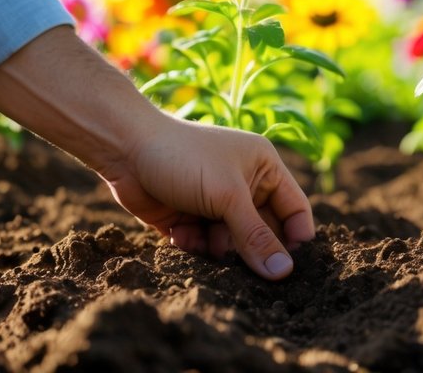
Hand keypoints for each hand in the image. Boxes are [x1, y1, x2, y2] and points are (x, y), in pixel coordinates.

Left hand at [99, 116, 314, 279]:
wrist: (126, 150)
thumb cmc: (186, 159)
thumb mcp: (227, 197)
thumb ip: (256, 236)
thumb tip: (284, 273)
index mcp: (264, 167)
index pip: (295, 208)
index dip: (297, 238)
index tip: (291, 268)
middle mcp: (244, 185)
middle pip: (263, 231)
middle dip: (251, 248)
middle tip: (240, 261)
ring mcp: (216, 202)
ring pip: (232, 244)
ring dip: (218, 248)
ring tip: (202, 238)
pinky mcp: (190, 218)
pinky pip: (205, 245)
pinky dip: (194, 244)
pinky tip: (179, 233)